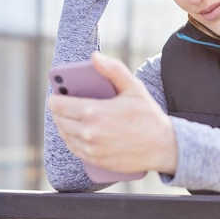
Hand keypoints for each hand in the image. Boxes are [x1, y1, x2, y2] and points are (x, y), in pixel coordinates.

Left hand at [48, 52, 177, 174]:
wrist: (163, 147)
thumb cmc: (149, 116)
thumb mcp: (134, 88)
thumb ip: (113, 70)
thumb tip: (94, 57)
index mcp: (95, 112)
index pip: (59, 105)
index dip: (56, 97)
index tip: (57, 93)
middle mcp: (89, 132)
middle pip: (59, 120)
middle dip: (59, 110)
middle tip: (64, 103)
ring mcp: (91, 149)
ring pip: (65, 135)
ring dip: (64, 125)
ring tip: (70, 116)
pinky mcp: (96, 161)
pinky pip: (74, 149)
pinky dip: (72, 139)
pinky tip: (78, 132)